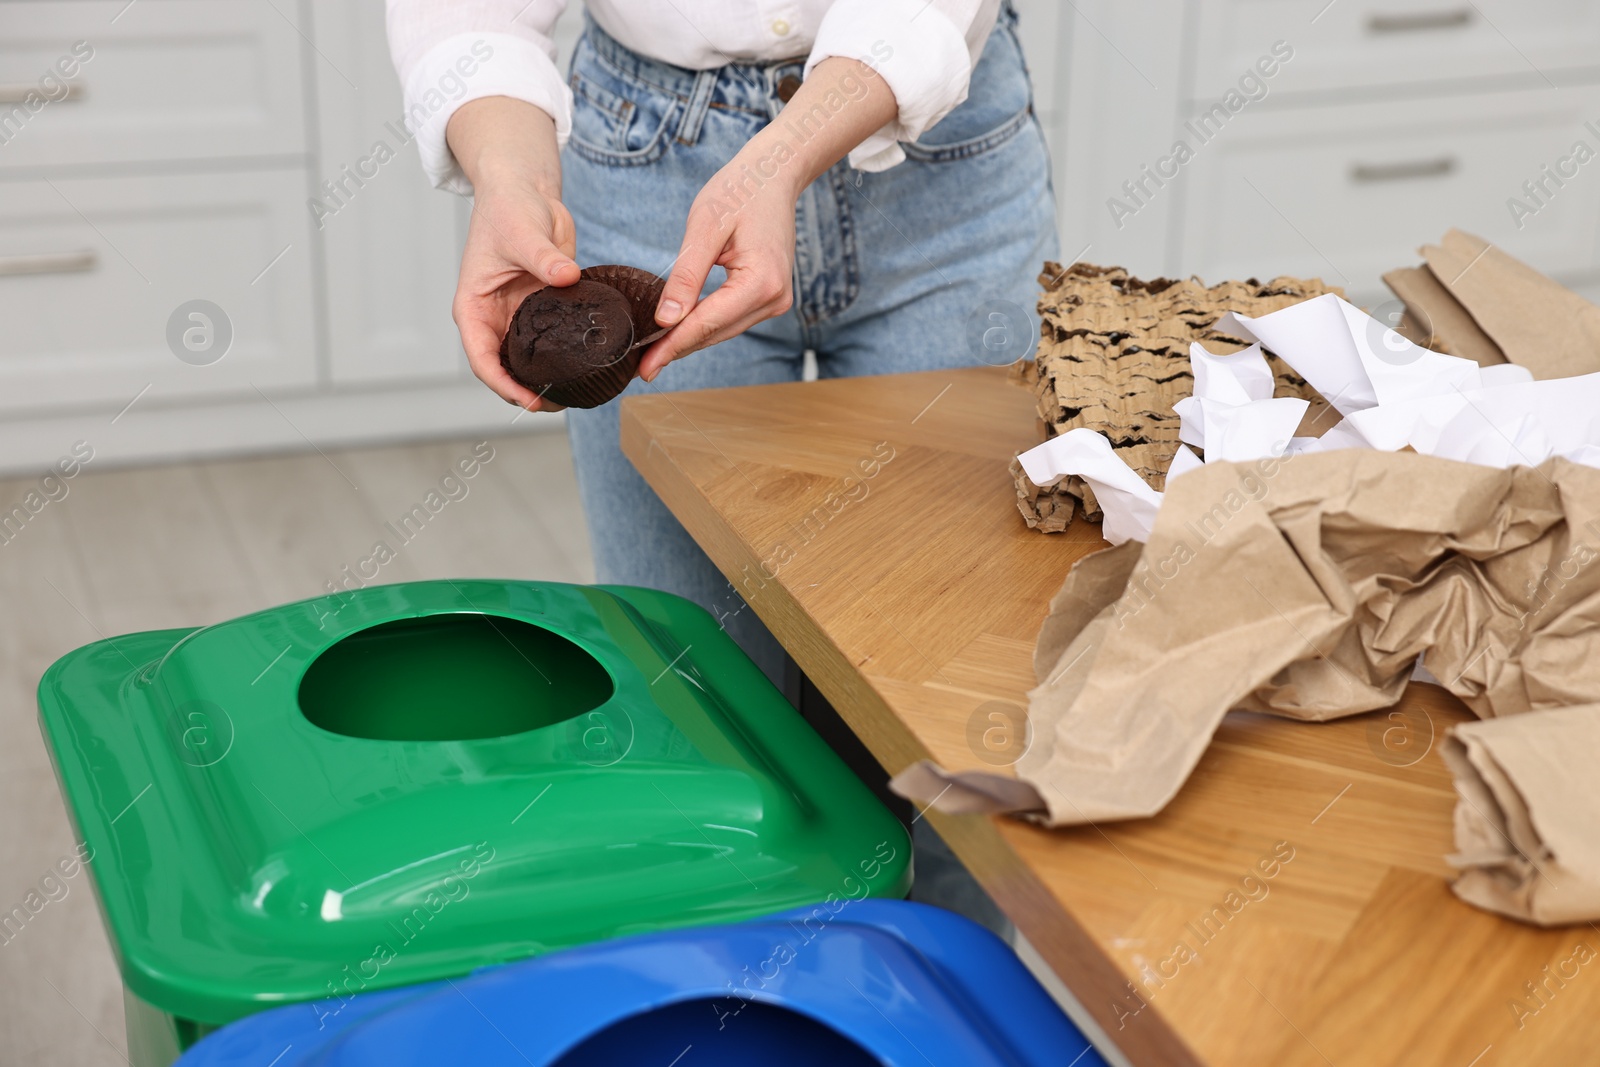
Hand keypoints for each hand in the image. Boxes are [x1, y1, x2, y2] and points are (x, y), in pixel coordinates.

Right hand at [446, 97, 576, 409]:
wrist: (526, 191)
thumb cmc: (509, 207)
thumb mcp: (522, 231)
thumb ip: (543, 257)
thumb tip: (566, 276)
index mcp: (473, 306)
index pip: (481, 357)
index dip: (503, 384)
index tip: (529, 400)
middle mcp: (493, 318)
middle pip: (504, 368)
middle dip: (527, 391)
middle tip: (560, 404)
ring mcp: (518, 317)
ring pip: (528, 361)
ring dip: (546, 379)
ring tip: (576, 395)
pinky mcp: (542, 310)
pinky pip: (552, 342)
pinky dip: (565, 358)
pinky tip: (587, 368)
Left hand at [641, 57, 898, 382]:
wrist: (773, 175)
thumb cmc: (740, 191)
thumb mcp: (705, 227)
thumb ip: (686, 276)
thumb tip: (665, 320)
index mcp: (762, 282)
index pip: (708, 323)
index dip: (673, 346)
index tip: (644, 367)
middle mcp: (774, 299)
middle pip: (715, 333)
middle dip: (677, 350)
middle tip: (640, 369)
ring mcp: (775, 301)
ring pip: (722, 331)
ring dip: (688, 342)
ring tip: (652, 356)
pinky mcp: (768, 298)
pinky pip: (730, 320)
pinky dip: (703, 327)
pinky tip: (678, 333)